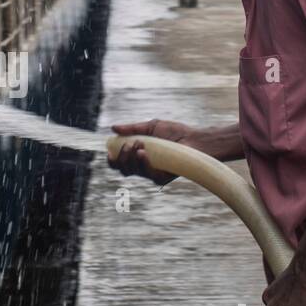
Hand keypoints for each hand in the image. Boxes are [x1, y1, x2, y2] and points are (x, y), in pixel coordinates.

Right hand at [109, 119, 239, 184]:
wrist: (196, 140)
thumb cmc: (176, 133)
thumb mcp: (151, 127)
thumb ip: (132, 128)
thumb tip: (113, 128)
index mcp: (139, 156)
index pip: (120, 162)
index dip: (112, 159)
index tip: (109, 151)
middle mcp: (144, 167)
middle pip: (122, 169)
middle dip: (121, 156)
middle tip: (130, 144)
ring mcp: (152, 173)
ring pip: (131, 171)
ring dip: (131, 157)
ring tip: (140, 143)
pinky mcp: (161, 178)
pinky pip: (146, 175)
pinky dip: (142, 163)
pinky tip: (143, 153)